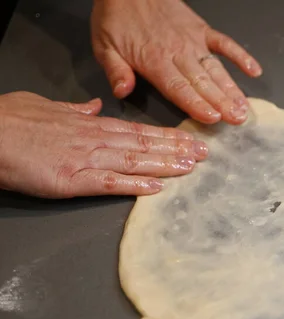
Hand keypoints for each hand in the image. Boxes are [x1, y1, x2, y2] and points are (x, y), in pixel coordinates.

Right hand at [0, 91, 207, 198]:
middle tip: (204, 153)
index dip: (166, 135)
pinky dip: (133, 184)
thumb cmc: (11, 121)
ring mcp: (85, 160)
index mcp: (90, 125)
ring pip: (134, 160)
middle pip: (143, 144)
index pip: (137, 130)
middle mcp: (94, 141)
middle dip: (176, 148)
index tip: (188, 139)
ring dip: (165, 163)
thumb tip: (93, 107)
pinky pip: (108, 183)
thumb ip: (75, 110)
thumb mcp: (47, 106)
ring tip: (191, 166)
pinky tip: (156, 188)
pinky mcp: (71, 180)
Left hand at [91, 0, 262, 124]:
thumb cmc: (116, 17)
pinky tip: (254, 71)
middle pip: (203, 83)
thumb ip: (115, 71)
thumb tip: (122, 92)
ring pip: (216, 69)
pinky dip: (241, 57)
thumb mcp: (104, 45)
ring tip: (245, 107)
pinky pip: (225, 44)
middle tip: (239, 120)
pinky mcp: (202, 30)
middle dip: (222, 103)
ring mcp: (193, 41)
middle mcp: (178, 53)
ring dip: (232, 89)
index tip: (214, 118)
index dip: (197, 104)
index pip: (179, 88)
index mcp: (154, 60)